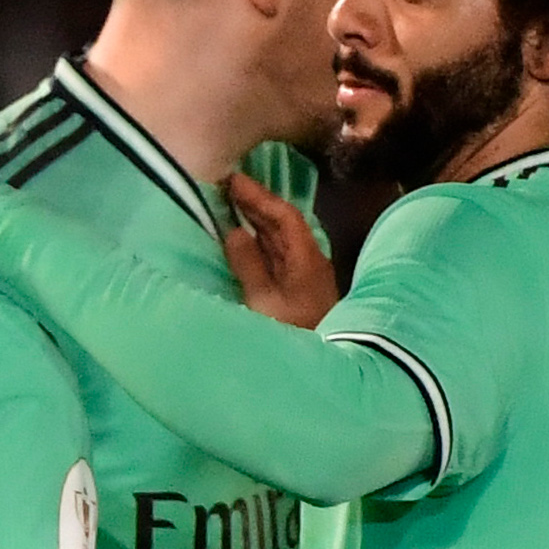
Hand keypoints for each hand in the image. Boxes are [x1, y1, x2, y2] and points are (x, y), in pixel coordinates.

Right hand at [221, 171, 337, 328]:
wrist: (321, 369)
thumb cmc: (292, 335)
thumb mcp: (263, 302)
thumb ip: (247, 264)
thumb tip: (234, 232)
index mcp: (307, 259)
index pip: (285, 216)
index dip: (259, 195)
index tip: (233, 180)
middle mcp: (311, 262)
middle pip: (285, 224)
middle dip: (257, 204)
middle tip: (227, 187)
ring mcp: (307, 277)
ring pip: (282, 240)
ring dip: (258, 222)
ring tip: (231, 205)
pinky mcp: (300, 291)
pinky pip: (279, 256)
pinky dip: (261, 242)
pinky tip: (245, 240)